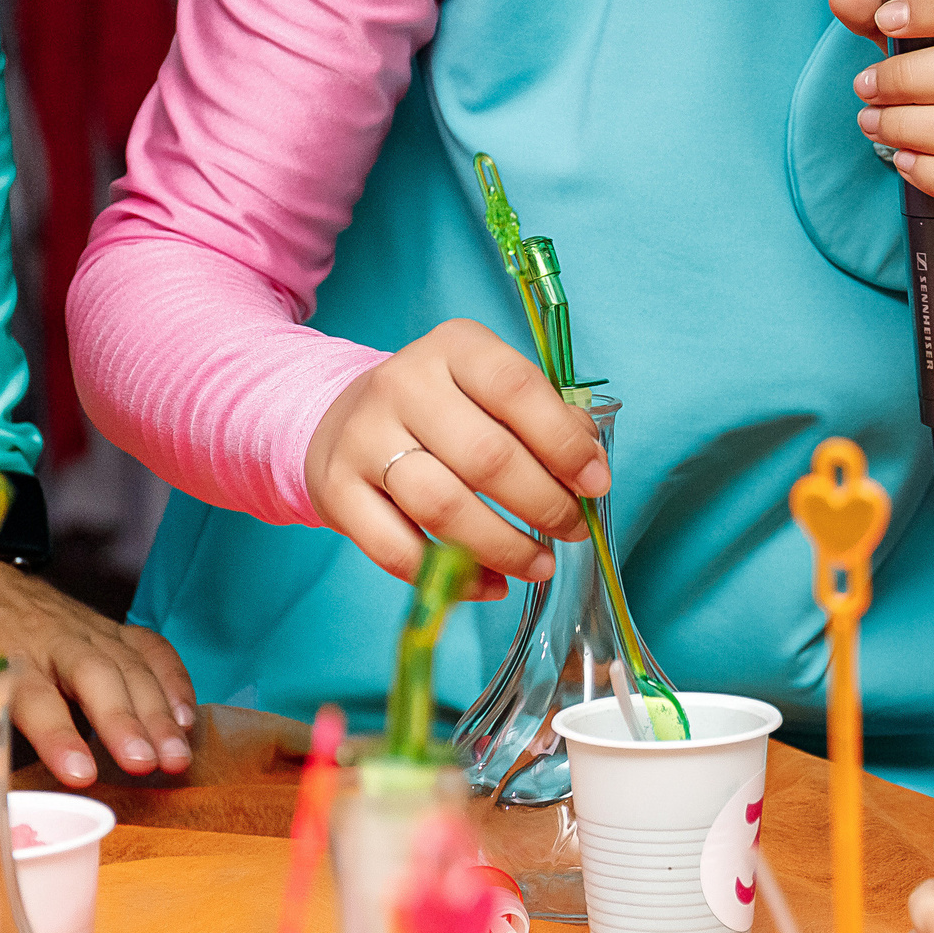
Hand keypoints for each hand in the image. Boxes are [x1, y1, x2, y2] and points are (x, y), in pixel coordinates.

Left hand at [0, 561, 195, 783]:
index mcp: (9, 656)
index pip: (34, 697)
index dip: (58, 735)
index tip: (80, 773)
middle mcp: (56, 641)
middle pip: (95, 677)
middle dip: (124, 721)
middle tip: (143, 763)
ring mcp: (93, 632)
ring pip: (132, 667)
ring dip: (160, 714)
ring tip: (175, 756)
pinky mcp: (118, 631)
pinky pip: (155, 652)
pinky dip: (176, 684)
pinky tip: (187, 720)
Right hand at [304, 319, 609, 602]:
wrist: (344, 419)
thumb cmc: (445, 410)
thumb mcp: (494, 392)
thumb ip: (548, 419)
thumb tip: (590, 467)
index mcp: (455, 348)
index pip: (516, 388)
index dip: (564, 443)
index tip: (596, 484)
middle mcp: (403, 385)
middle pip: (485, 456)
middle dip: (543, 504)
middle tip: (572, 530)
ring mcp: (363, 438)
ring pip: (442, 507)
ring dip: (503, 547)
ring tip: (540, 565)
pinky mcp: (336, 492)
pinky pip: (397, 550)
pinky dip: (452, 578)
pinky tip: (491, 584)